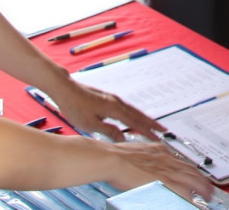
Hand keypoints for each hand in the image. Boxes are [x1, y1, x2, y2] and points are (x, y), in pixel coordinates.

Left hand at [44, 79, 164, 141]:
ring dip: (144, 118)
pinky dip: (135, 114)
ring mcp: (113, 99)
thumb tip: (124, 138)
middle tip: (163, 130)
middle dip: (151, 123)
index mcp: (114, 109)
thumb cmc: (75, 107)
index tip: (158, 138)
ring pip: (133, 110)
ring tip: (153, 125)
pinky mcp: (108, 98)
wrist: (65, 88)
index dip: (147, 132)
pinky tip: (133, 117)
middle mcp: (117, 103)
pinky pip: (127, 108)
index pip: (135, 123)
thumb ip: (108, 131)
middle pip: (138, 115)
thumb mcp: (90, 124)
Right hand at [104, 140, 213, 200]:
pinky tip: (195, 202)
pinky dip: (190, 197)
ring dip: (203, 188)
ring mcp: (167, 170)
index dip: (192, 170)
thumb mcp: (139, 152)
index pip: (182, 161)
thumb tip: (151, 164)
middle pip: (192, 170)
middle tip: (210, 188)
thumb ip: (149, 158)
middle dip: (203, 180)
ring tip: (210, 195)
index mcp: (161, 151)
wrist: (114, 159)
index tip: (196, 175)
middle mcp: (168, 159)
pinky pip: (183, 191)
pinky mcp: (164, 182)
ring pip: (192, 179)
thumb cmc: (118, 157)